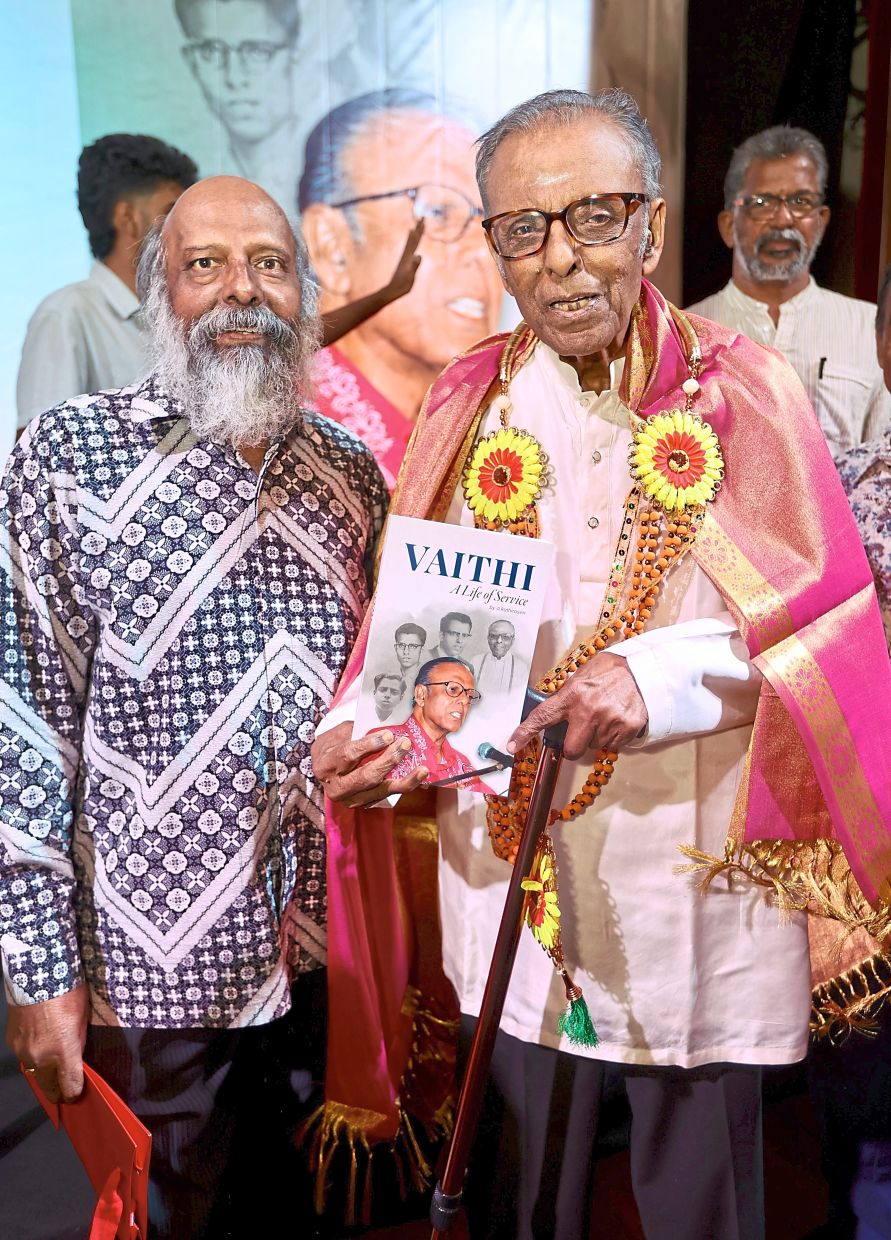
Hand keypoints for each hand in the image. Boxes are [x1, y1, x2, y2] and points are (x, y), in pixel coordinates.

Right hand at [6, 985, 88, 1102]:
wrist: (37, 974)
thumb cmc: (68, 991)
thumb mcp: (82, 1017)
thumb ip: (77, 1042)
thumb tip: (75, 1057)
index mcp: (64, 1051)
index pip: (70, 1085)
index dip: (74, 1092)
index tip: (76, 1093)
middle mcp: (41, 1057)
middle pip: (48, 1087)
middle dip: (57, 1092)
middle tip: (63, 1094)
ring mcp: (23, 1051)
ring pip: (33, 1072)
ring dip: (43, 1072)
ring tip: (51, 1070)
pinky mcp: (12, 1041)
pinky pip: (23, 1055)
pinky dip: (31, 1054)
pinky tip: (38, 1045)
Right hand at [312, 721, 429, 807]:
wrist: (323, 768)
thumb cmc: (333, 745)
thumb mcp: (339, 733)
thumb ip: (359, 730)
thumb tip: (386, 726)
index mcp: (325, 765)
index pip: (348, 755)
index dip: (369, 745)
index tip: (389, 735)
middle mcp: (336, 787)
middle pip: (366, 776)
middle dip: (389, 760)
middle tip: (406, 745)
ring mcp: (350, 800)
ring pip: (380, 791)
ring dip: (404, 779)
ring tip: (422, 769)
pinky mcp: (363, 804)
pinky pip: (387, 795)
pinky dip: (404, 786)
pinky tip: (418, 777)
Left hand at [383, 220, 423, 301]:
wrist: (392, 291)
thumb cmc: (402, 285)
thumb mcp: (410, 275)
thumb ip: (414, 265)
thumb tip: (418, 255)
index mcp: (408, 256)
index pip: (415, 240)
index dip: (419, 230)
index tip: (423, 220)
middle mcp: (405, 255)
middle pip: (413, 239)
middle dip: (418, 228)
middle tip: (422, 218)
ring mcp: (404, 259)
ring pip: (410, 244)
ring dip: (413, 235)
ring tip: (414, 228)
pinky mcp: (404, 263)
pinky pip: (408, 250)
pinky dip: (410, 245)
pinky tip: (410, 246)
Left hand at [507, 653, 647, 761]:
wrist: (647, 670)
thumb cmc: (613, 670)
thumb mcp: (585, 674)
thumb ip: (569, 693)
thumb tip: (555, 710)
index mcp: (573, 694)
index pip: (542, 717)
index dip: (524, 733)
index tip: (512, 745)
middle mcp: (588, 711)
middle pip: (571, 750)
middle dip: (575, 746)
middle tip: (583, 731)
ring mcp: (608, 722)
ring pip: (594, 746)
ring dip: (597, 736)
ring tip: (607, 714)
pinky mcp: (626, 730)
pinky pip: (613, 745)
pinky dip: (614, 736)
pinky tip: (618, 717)